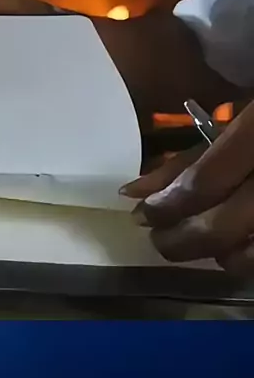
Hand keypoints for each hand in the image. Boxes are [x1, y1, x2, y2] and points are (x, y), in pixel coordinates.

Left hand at [121, 101, 253, 276]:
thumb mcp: (241, 118)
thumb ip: (189, 157)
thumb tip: (134, 194)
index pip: (204, 183)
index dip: (166, 206)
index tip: (144, 215)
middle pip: (221, 227)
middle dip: (179, 241)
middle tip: (160, 238)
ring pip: (248, 257)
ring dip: (216, 256)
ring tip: (199, 238)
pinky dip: (248, 258)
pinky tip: (238, 244)